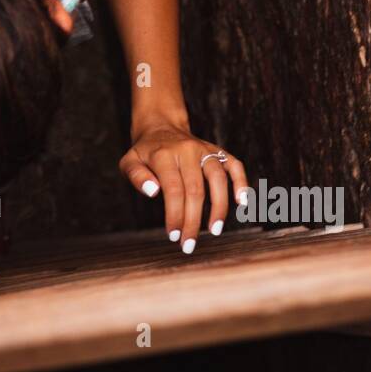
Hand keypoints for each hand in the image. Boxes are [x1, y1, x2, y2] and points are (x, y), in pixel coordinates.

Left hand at [119, 123, 248, 252]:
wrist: (160, 127)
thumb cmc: (144, 153)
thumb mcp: (129, 162)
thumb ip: (136, 177)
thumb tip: (153, 192)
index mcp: (164, 154)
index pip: (173, 189)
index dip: (175, 214)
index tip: (174, 236)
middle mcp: (187, 149)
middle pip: (195, 189)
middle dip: (193, 220)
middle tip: (189, 244)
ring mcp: (204, 149)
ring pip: (218, 178)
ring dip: (219, 206)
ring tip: (215, 230)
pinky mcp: (216, 150)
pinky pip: (234, 164)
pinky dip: (241, 182)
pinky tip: (242, 203)